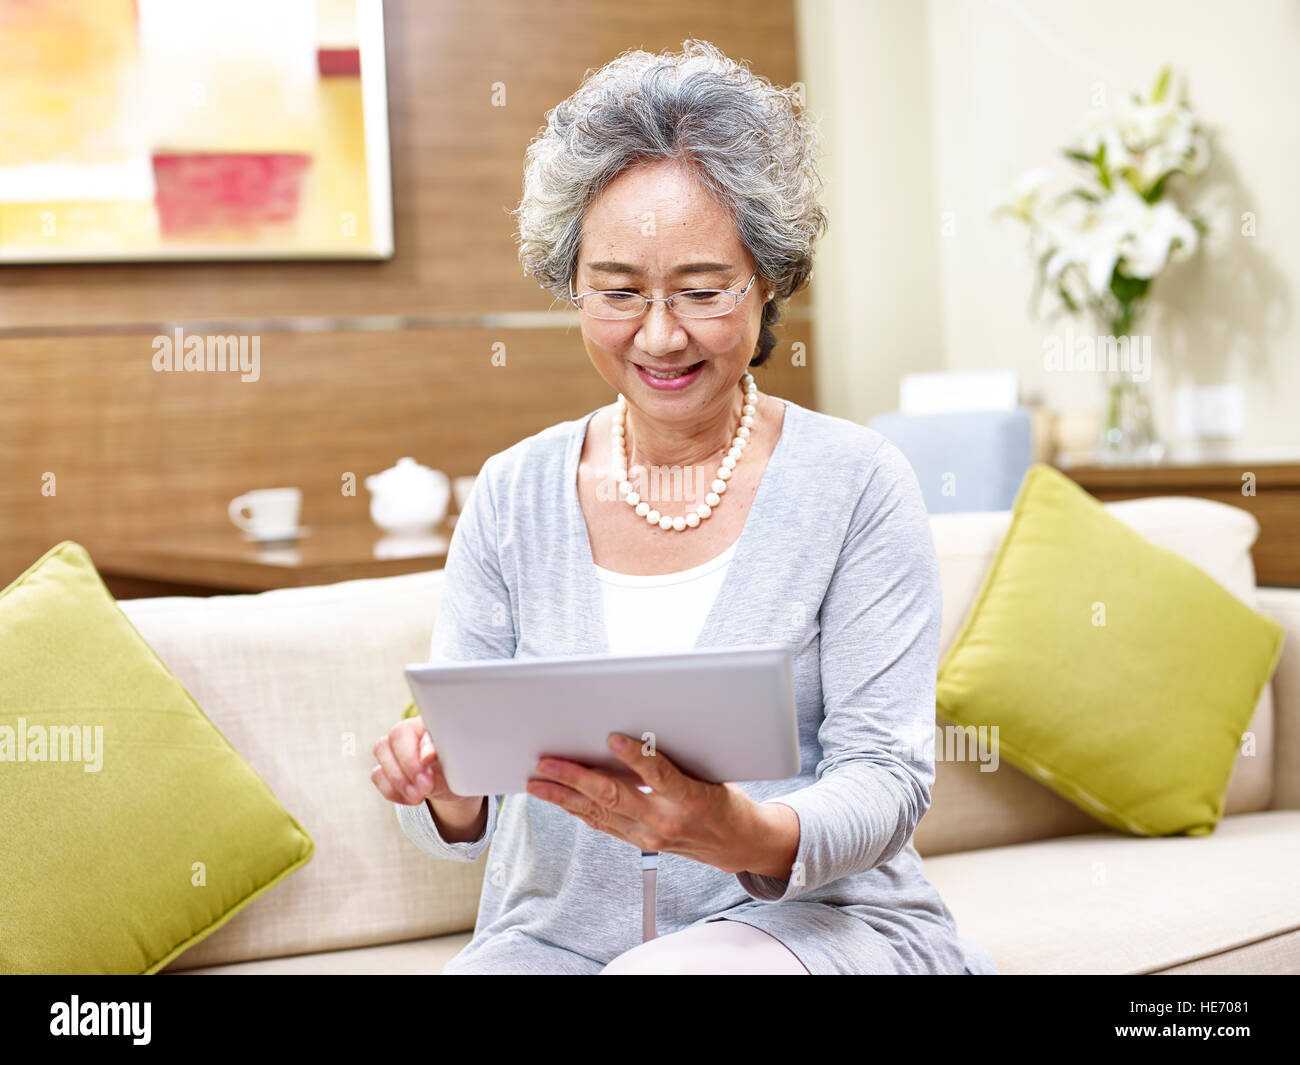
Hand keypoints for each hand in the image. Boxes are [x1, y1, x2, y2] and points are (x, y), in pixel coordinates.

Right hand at [370, 714, 474, 806]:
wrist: (452, 784)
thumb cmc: (457, 766)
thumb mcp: (458, 761)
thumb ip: (444, 753)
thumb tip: (427, 755)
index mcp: (429, 722)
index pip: (423, 725)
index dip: (422, 745)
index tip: (430, 761)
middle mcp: (409, 730)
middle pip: (396, 736)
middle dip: (409, 765)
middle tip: (426, 787)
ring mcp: (393, 747)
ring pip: (382, 751)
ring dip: (399, 780)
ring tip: (419, 796)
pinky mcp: (383, 766)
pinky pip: (377, 774)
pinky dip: (393, 790)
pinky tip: (411, 799)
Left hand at [525, 732, 798, 877]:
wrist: (738, 845)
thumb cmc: (727, 802)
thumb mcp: (712, 774)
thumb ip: (677, 759)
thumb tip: (642, 730)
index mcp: (691, 800)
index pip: (660, 775)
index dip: (636, 756)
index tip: (613, 737)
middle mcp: (666, 822)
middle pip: (614, 797)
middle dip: (575, 778)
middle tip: (547, 762)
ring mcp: (649, 836)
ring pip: (598, 814)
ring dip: (564, 797)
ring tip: (538, 782)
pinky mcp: (641, 842)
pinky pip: (603, 824)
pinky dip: (579, 809)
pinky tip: (560, 799)